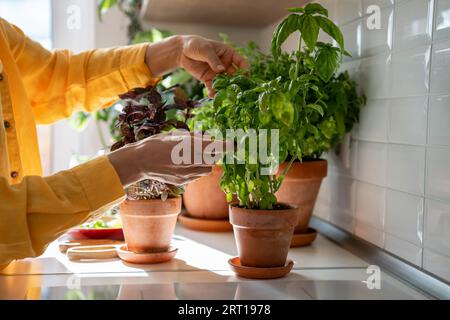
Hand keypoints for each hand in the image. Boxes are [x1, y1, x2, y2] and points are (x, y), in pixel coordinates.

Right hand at [107, 131, 229, 186]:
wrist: (140, 162)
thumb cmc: (155, 144)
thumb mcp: (175, 136)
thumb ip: (193, 138)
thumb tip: (209, 138)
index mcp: (187, 147)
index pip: (212, 146)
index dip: (224, 145)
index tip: (233, 144)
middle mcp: (188, 162)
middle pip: (212, 159)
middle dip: (213, 153)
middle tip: (207, 147)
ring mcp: (186, 174)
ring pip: (206, 169)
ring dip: (205, 162)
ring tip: (193, 155)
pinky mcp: (182, 181)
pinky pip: (197, 175)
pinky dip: (196, 169)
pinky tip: (184, 164)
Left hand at [145, 35, 247, 96]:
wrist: (182, 51)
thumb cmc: (196, 45)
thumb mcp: (205, 50)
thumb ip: (213, 60)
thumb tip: (222, 70)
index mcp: (228, 54)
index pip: (241, 62)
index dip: (245, 69)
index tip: (246, 76)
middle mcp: (225, 64)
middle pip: (234, 75)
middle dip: (236, 83)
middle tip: (238, 90)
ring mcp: (217, 73)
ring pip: (224, 83)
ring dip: (225, 89)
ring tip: (225, 95)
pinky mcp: (208, 79)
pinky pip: (212, 87)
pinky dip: (213, 91)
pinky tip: (212, 95)